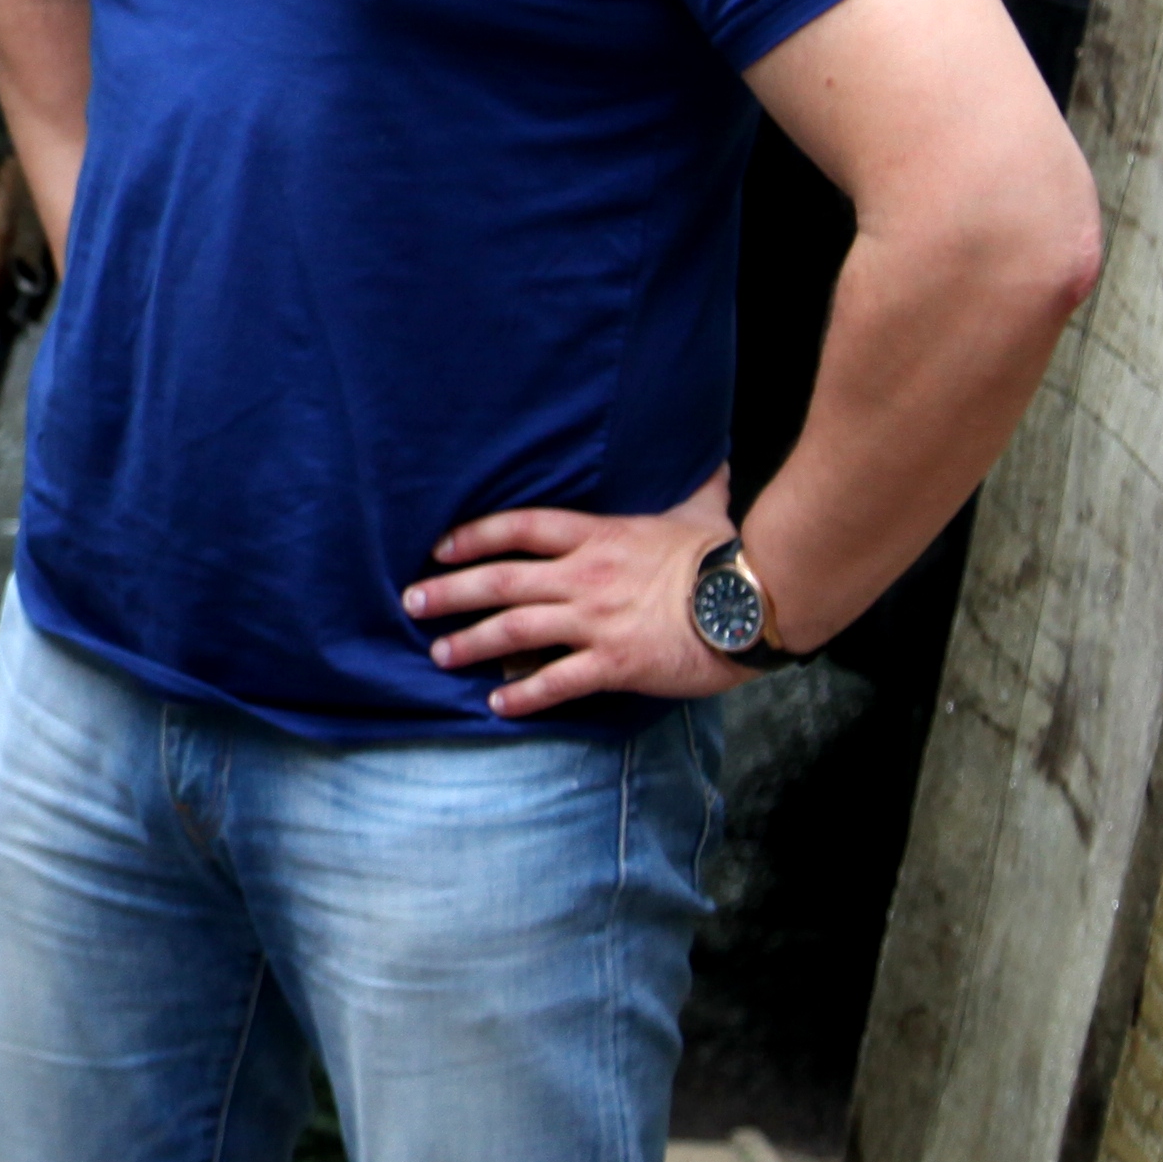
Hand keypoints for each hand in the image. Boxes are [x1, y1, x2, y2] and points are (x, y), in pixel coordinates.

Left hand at [407, 472, 747, 718]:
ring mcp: (595, 621)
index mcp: (596, 536)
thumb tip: (711, 458)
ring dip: (470, 642)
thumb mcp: (700, 507)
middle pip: (500, 581)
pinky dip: (523, 694)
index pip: (518, 528)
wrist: (750, 602)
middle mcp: (584, 577)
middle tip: (412, 601)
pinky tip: (497, 703)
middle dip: (450, 592)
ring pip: (515, 630)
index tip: (439, 547)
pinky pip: (557, 681)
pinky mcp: (614, 663)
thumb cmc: (722, 554)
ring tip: (439, 654)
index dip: (473, 536)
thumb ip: (693, 483)